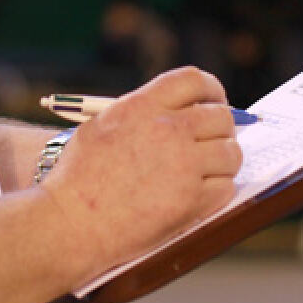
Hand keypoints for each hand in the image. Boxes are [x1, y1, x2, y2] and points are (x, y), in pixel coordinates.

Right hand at [38, 67, 241, 282]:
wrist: (72, 221)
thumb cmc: (79, 174)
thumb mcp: (103, 123)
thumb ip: (140, 112)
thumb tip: (174, 111)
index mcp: (144, 105)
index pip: (196, 81)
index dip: (211, 90)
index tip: (213, 101)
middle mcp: (168, 130)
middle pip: (220, 117)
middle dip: (222, 126)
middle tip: (214, 138)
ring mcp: (184, 166)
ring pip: (231, 153)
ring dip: (223, 160)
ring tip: (209, 168)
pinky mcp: (192, 202)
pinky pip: (226, 187)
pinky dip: (219, 189)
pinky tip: (203, 191)